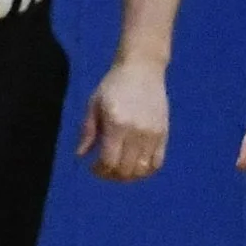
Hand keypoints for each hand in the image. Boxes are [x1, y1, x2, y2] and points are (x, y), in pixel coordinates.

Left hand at [77, 59, 169, 181]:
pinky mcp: (164, 135)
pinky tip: (135, 167)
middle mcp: (136, 132)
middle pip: (126, 169)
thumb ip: (87, 131)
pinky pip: (157, 163)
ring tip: (118, 170)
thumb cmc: (113, 85)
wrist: (142, 69)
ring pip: (141, 170)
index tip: (93, 168)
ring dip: (128, 176)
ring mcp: (152, 135)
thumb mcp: (94, 104)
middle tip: (104, 171)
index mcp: (116, 124)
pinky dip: (145, 171)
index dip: (99, 171)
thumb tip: (80, 155)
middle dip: (112, 175)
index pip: (109, 161)